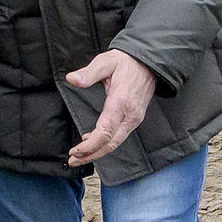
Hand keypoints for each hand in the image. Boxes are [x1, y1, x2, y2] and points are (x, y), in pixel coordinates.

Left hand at [63, 51, 157, 167]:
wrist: (149, 63)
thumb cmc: (126, 62)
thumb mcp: (106, 62)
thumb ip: (89, 73)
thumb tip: (72, 79)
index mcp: (121, 102)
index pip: (105, 132)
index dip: (90, 145)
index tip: (75, 150)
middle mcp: (130, 115)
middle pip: (110, 144)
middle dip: (91, 155)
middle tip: (73, 160)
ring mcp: (134, 118)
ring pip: (115, 143)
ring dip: (97, 152)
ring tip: (79, 156)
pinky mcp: (134, 119)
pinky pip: (119, 137)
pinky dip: (105, 144)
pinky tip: (91, 142)